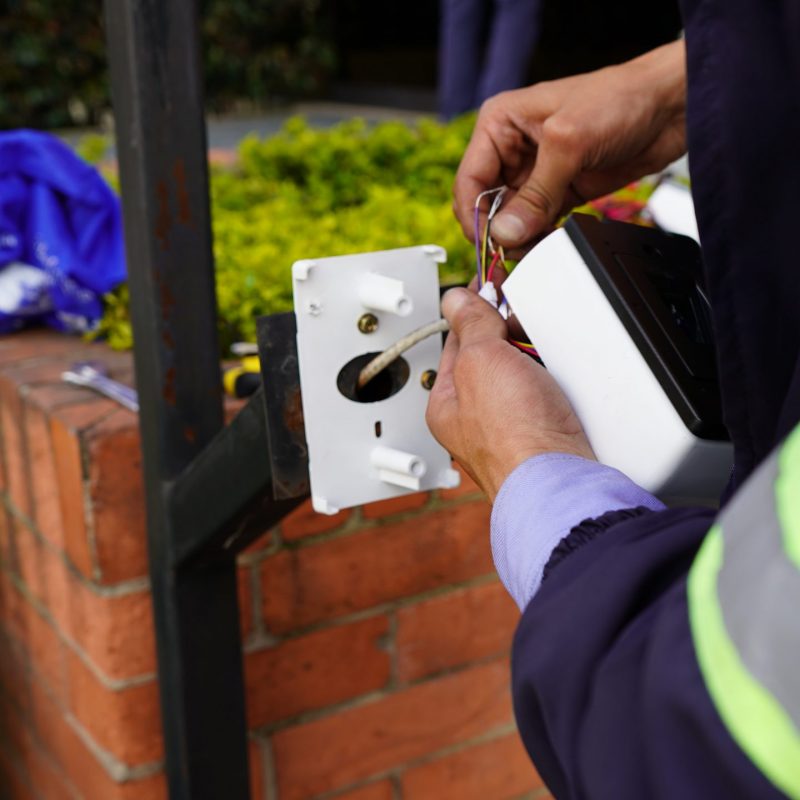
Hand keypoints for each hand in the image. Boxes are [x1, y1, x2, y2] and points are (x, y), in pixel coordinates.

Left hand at [426, 288, 593, 501]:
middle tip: (520, 322)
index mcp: (446, 402)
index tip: (489, 284)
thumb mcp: (480, 361)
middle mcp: (476, 417)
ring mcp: (513, 425)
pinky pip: (549, 389)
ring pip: (524, 370)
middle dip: (508, 333)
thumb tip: (456, 299)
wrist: (560, 480)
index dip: (473, 308)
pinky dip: (556, 375)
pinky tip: (560, 373)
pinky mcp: (547, 431)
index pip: (456, 340)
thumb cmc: (511, 438)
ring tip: (541, 352)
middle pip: (492, 354)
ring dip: (534, 353)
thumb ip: (469, 324)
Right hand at [454, 40, 686, 252]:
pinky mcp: (559, 191)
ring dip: (520, 239)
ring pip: (511, 219)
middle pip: (487, 204)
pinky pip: (537, 224)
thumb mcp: (569, 143)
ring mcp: (536, 173)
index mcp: (500, 125)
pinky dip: (539, 238)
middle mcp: (512, 149)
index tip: (488, 244)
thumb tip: (505, 233)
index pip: (469, 180)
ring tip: (535, 250)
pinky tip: (549, 244)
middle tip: (514, 252)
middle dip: (498, 231)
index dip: (474, 216)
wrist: (670, 107)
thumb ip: (536, 193)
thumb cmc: (621, 98)